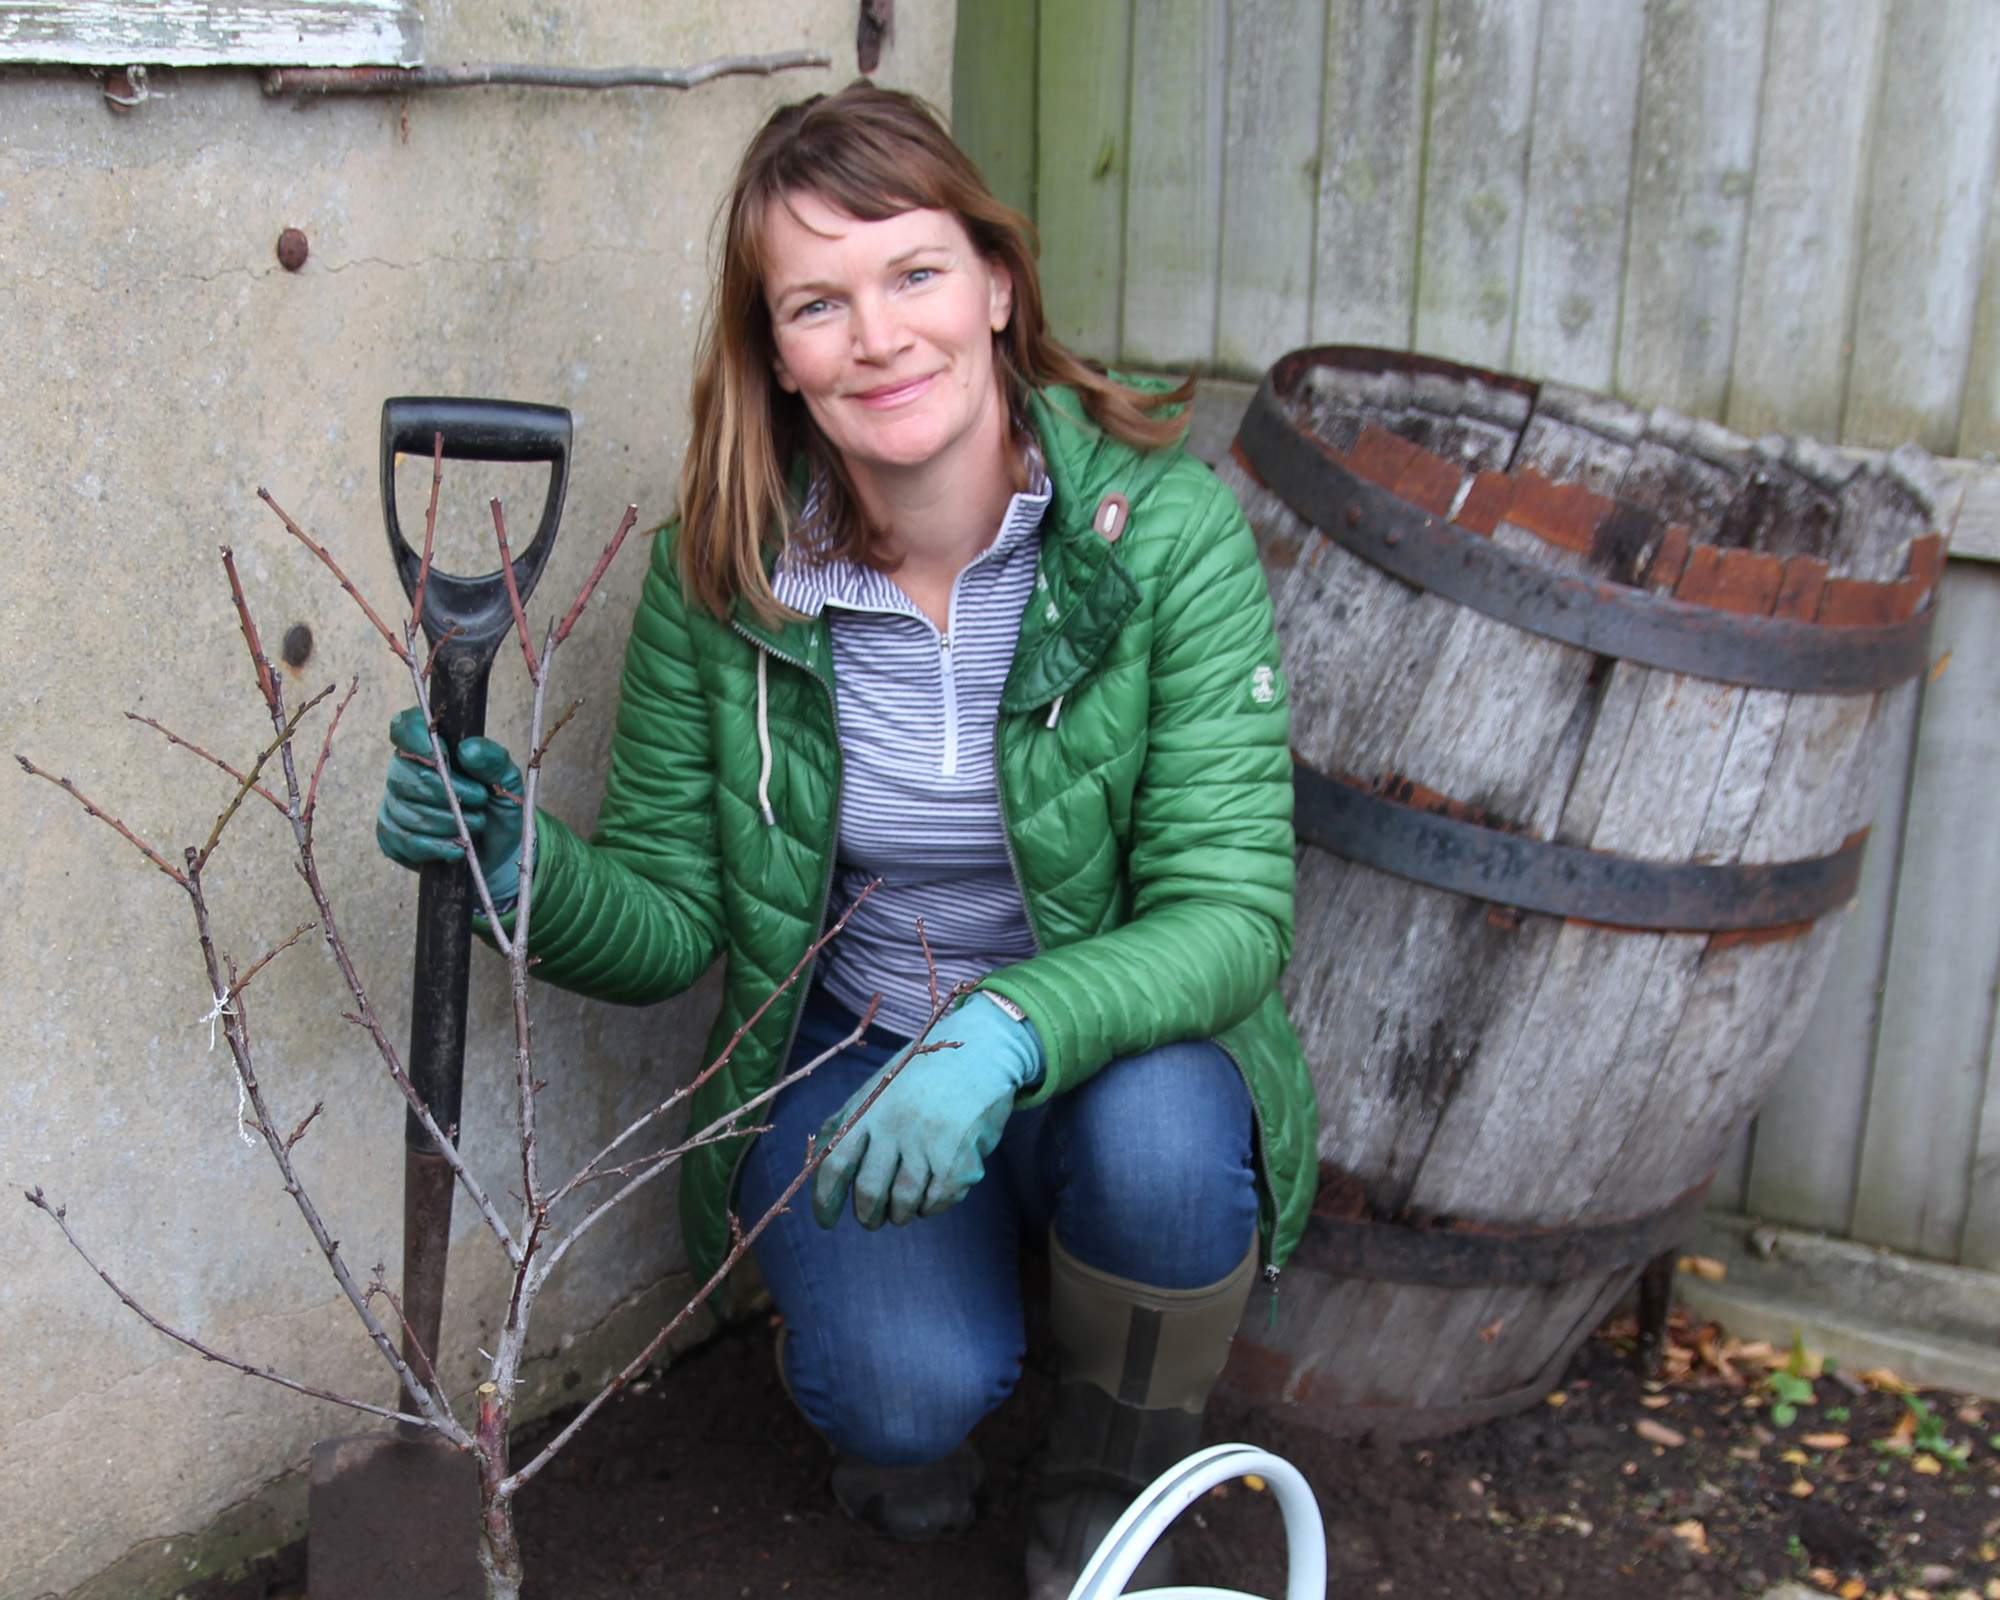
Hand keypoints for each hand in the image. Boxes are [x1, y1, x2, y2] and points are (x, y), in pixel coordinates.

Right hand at [375, 707, 525, 902]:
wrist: (497, 851)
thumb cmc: (498, 806)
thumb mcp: (507, 781)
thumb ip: (493, 760)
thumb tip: (467, 749)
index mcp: (430, 747)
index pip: (404, 727)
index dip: (416, 738)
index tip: (444, 754)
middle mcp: (404, 771)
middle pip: (409, 776)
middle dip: (448, 793)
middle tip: (480, 802)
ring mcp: (394, 803)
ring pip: (406, 811)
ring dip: (446, 823)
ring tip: (474, 825)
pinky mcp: (391, 835)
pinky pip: (402, 839)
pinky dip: (433, 846)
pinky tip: (455, 848)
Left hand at [811, 994, 1043, 1229]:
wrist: (979, 1052)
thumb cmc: (919, 1078)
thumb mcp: (877, 1089)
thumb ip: (846, 1123)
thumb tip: (815, 1164)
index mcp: (869, 1109)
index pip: (835, 1164)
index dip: (825, 1200)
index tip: (826, 1222)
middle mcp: (896, 1126)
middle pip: (870, 1192)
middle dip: (867, 1216)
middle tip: (871, 1219)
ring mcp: (929, 1143)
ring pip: (904, 1203)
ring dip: (900, 1214)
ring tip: (900, 1209)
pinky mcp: (960, 1159)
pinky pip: (937, 1202)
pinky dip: (929, 1207)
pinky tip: (929, 1197)